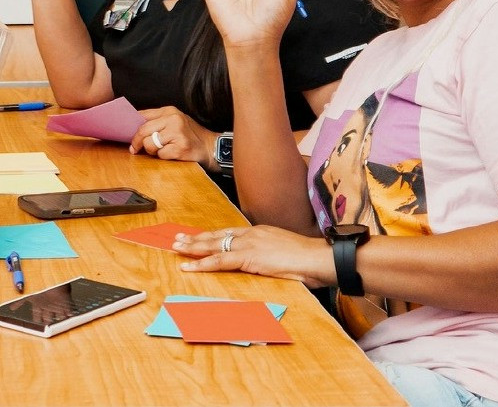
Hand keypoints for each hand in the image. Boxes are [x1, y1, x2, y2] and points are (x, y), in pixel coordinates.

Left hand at [129, 106, 216, 165]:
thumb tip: (132, 128)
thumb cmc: (189, 135)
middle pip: (143, 130)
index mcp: (169, 111)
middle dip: (136, 142)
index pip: (142, 116)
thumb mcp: (174, 122)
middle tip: (135, 149)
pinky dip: (163, 157)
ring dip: (151, 151)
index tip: (127, 135)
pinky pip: (160, 155)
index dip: (131, 127)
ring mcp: (178, 133)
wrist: (211, 147)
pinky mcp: (181, 148)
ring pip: (149, 144)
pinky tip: (171, 154)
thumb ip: (156, 122)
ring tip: (160, 150)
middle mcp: (173, 119)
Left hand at [173, 225, 333, 287]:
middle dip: (196, 238)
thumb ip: (272, 255)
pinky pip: (220, 261)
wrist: (320, 258)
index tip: (199, 236)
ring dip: (193, 248)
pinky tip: (190, 266)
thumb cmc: (310, 259)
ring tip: (177, 248)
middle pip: (217, 236)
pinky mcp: (249, 258)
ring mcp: (249, 245)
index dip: (212, 235)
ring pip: (214, 246)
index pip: (230, 233)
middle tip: (178, 239)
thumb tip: (267, 262)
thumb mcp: (286, 253)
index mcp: (260, 232)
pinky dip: (202, 264)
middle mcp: (251, 234)